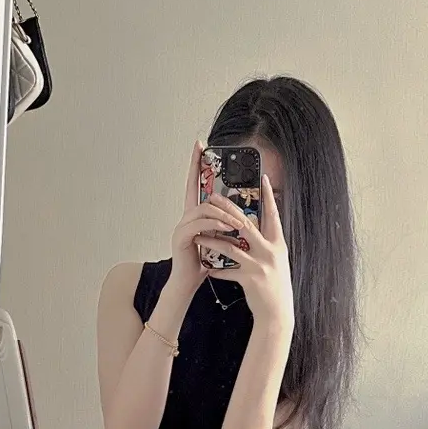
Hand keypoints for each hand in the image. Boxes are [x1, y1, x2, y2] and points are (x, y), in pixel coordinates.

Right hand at [168, 141, 235, 296]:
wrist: (189, 283)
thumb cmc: (205, 262)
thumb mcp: (220, 239)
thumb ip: (226, 225)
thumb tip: (246, 214)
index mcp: (195, 215)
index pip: (196, 184)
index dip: (196, 164)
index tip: (199, 145)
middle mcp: (186, 217)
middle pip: (198, 192)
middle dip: (207, 178)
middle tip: (223, 171)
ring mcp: (181, 226)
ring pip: (204, 209)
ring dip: (225, 213)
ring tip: (240, 222)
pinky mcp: (181, 238)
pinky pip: (200, 225)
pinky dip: (216, 225)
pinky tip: (228, 229)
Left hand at [205, 175, 293, 334]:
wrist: (278, 312)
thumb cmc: (276, 285)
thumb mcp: (276, 261)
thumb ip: (267, 244)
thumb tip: (254, 228)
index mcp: (278, 243)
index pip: (274, 215)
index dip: (270, 197)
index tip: (265, 179)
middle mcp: (270, 251)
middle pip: (246, 225)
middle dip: (227, 211)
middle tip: (213, 198)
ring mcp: (260, 265)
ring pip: (231, 247)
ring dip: (212, 241)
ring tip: (198, 236)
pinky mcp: (250, 279)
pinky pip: (228, 271)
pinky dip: (217, 270)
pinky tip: (208, 270)